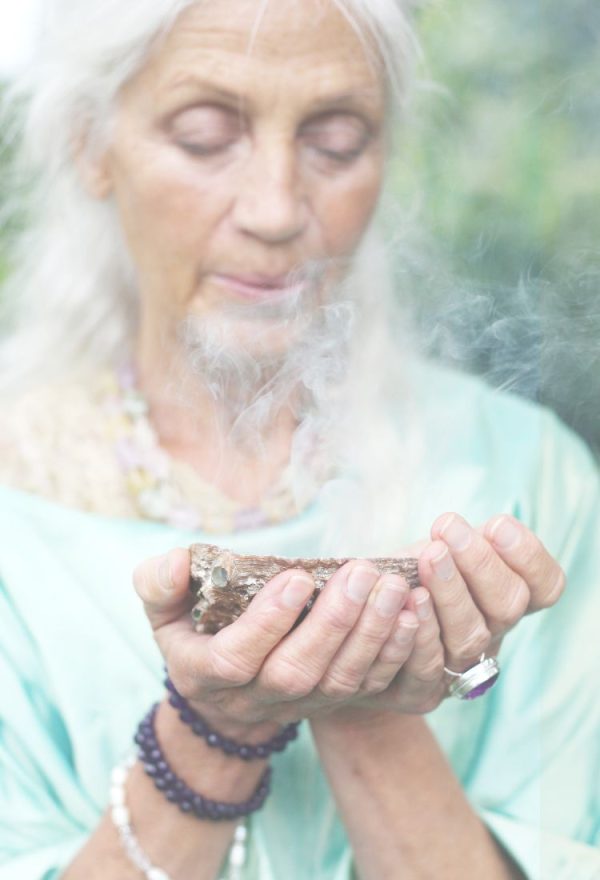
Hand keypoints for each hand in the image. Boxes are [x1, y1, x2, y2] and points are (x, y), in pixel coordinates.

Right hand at [133, 550, 418, 732]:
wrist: (223, 692)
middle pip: (298, 672)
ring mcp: (299, 705)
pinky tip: (412, 613)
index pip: (236, 658)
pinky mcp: (333, 701)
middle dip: (333, 623)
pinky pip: (370, 687)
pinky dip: (395, 653)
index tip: (298, 577)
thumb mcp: (164, 609)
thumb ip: (160, 584)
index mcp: (206, 673)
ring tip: (393, 586)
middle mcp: (255, 698)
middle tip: (361, 572)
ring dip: (373, 635)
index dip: (268, 622)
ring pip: (340, 682)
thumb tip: (175, 561)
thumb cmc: (193, 632)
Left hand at [321, 512, 565, 720]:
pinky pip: (426, 667)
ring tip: (429, 556)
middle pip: (508, 605)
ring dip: (450, 592)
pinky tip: (407, 600)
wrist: (355, 628)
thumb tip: (492, 529)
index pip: (545, 585)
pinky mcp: (422, 693)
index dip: (527, 556)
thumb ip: (464, 540)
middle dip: (478, 562)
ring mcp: (460, 669)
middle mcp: (491, 635)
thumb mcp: (437, 547)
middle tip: (446, 529)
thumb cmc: (403, 575)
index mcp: (504, 597)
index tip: (496, 525)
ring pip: (469, 635)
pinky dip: (420, 631)